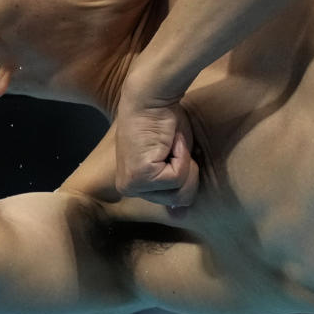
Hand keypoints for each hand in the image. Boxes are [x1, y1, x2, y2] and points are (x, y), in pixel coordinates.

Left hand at [114, 85, 199, 207]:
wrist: (150, 97)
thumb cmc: (163, 121)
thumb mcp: (173, 158)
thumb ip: (174, 187)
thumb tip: (179, 216)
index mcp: (134, 185)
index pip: (176, 199)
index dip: (185, 171)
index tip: (170, 148)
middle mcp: (128, 188)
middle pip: (180, 199)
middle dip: (186, 168)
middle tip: (170, 144)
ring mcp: (132, 185)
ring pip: (181, 191)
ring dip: (184, 162)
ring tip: (168, 143)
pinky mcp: (141, 177)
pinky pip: (178, 177)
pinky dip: (181, 157)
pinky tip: (167, 142)